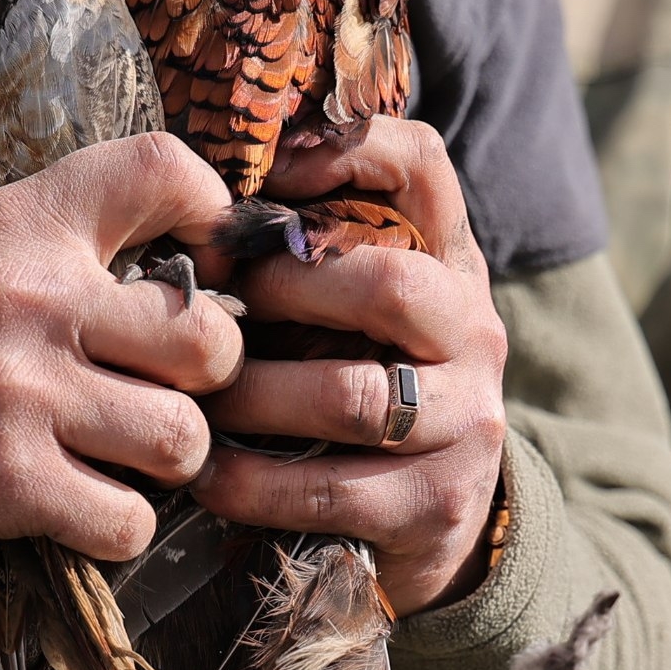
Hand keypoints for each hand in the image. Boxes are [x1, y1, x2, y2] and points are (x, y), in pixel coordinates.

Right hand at [0, 133, 242, 591]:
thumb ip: (42, 244)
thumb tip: (157, 256)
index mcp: (15, 228)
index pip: (155, 168)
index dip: (212, 210)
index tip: (208, 255)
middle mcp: (29, 299)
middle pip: (209, 338)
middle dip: (205, 381)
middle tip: (163, 394)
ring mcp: (22, 392)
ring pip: (183, 438)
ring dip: (162, 465)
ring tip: (117, 461)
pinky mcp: (10, 483)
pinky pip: (130, 519)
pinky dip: (116, 530)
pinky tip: (77, 514)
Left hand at [192, 117, 508, 614]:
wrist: (433, 518)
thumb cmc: (359, 383)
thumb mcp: (352, 306)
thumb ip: (308, 247)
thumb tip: (198, 190)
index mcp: (448, 262)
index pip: (421, 164)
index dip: (343, 151)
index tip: (263, 175)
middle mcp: (474, 331)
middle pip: (389, 284)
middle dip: (285, 291)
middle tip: (214, 307)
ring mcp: (467, 420)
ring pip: (350, 397)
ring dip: (253, 398)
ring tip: (195, 400)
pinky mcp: (439, 504)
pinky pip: (331, 490)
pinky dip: (253, 484)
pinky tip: (208, 476)